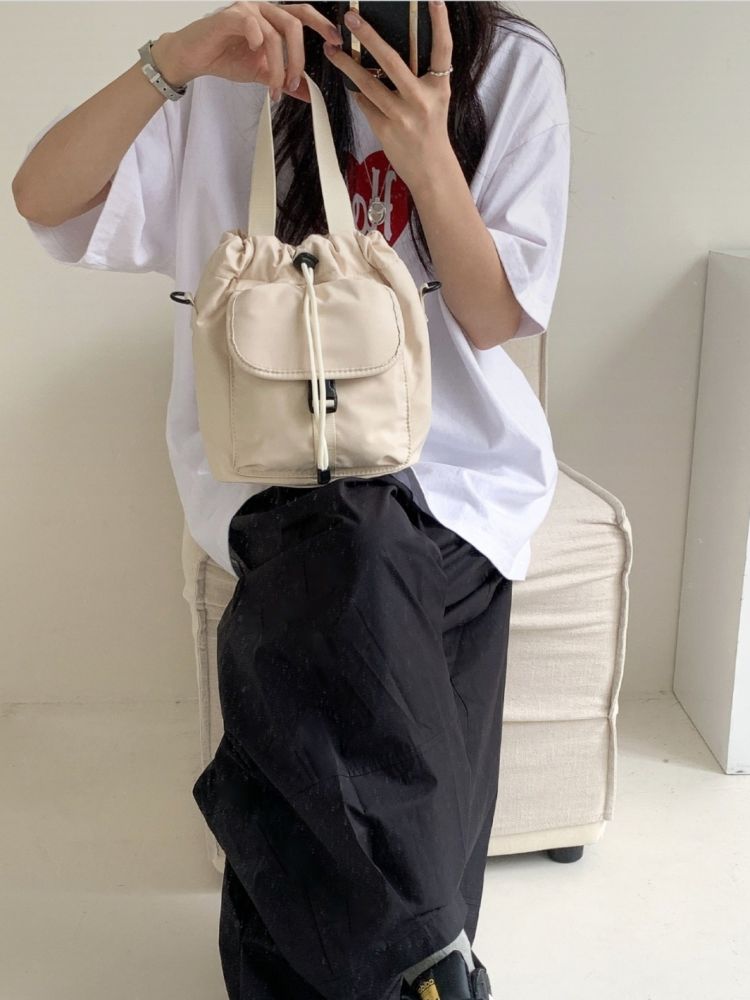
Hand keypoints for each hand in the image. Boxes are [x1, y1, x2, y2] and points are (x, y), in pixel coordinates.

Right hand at [154, 1, 343, 102]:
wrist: (195, 58)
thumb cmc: (226, 57)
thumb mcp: (262, 73)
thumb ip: (284, 80)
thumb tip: (308, 93)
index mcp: (273, 18)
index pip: (303, 14)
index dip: (322, 24)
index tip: (336, 42)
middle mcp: (263, 8)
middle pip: (294, 25)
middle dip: (298, 58)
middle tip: (294, 83)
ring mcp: (247, 9)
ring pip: (275, 33)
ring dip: (279, 65)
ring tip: (274, 87)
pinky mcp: (230, 15)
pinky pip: (251, 24)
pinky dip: (258, 41)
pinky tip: (255, 53)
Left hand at [322, 0, 453, 191]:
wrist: (431, 170)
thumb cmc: (431, 131)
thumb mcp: (435, 100)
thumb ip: (421, 77)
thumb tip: (390, 52)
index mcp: (439, 88)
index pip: (443, 50)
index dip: (440, 23)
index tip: (434, 0)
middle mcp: (421, 99)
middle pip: (392, 61)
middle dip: (369, 36)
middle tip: (351, 18)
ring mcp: (401, 115)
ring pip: (367, 83)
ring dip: (346, 64)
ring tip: (332, 49)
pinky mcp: (385, 129)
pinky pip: (364, 103)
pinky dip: (356, 91)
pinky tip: (348, 82)